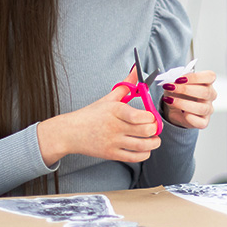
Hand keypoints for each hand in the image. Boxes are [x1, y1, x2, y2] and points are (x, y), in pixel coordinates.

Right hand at [37, 66, 160, 165]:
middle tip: (156, 126)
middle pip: (145, 131)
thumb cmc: (91, 114)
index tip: (152, 116)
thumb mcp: (109, 98)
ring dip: (154, 143)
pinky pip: (134, 157)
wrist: (70, 132)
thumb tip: (137, 70)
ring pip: (142, 146)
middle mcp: (114, 127)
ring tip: (155, 139)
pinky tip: (145, 148)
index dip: (151, 117)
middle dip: (155, 129)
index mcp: (115, 110)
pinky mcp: (111, 154)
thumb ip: (126, 85)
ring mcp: (113, 142)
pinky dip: (144, 154)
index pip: (138, 116)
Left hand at [161, 70, 216, 129]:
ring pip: (202, 108)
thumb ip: (175, 82)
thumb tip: (171, 83)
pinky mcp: (203, 122)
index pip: (210, 76)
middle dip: (185, 89)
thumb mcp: (175, 84)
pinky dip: (189, 118)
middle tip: (171, 88)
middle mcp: (210, 95)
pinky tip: (181, 113)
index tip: (180, 79)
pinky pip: (199, 122)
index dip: (195, 77)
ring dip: (183, 104)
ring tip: (171, 100)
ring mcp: (208, 109)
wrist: (173, 109)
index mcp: (207, 83)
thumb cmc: (178, 94)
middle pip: (205, 92)